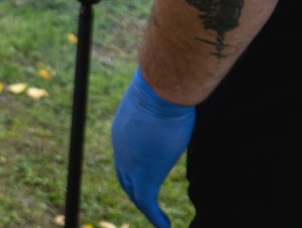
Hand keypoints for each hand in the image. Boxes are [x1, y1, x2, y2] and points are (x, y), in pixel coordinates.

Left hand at [112, 68, 193, 226]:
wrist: (160, 91)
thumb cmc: (165, 88)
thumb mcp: (162, 100)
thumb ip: (165, 108)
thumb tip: (182, 98)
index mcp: (122, 130)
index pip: (125, 156)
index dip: (133, 169)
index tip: (144, 176)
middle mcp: (120, 148)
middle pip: (125, 177)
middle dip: (135, 192)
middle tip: (148, 205)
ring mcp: (130, 162)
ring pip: (135, 191)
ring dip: (145, 206)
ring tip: (158, 218)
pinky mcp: (145, 174)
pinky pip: (147, 202)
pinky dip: (155, 217)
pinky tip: (165, 226)